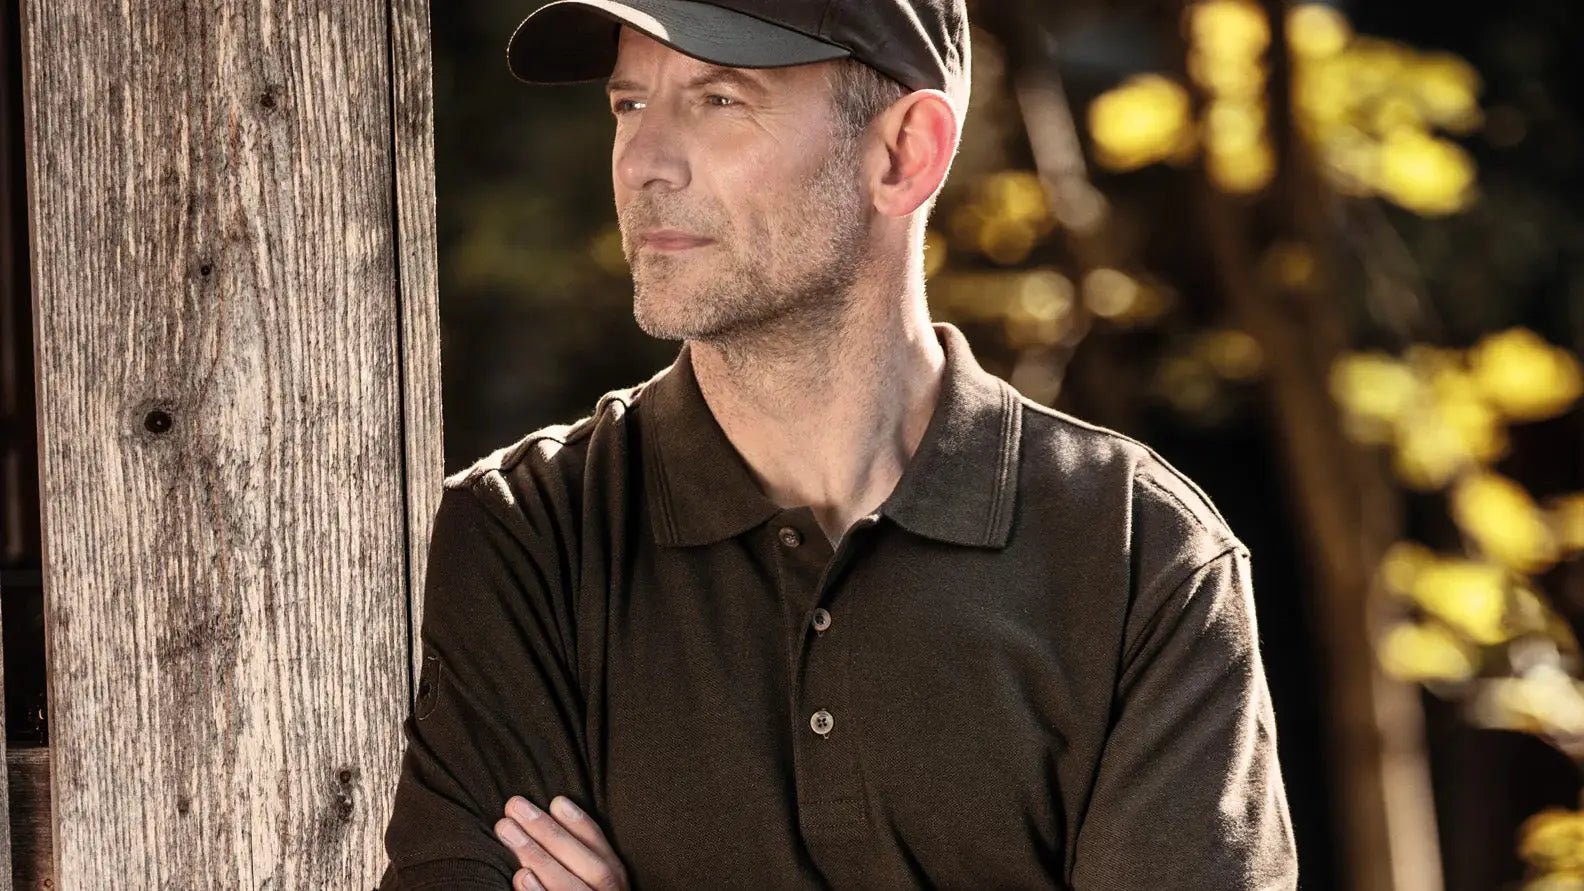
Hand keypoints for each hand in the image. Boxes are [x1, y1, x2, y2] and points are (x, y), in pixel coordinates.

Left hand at [494, 795, 630, 890]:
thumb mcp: (586, 882)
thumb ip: (575, 860)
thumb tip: (551, 812)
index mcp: (617, 887)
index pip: (602, 851)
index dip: (581, 825)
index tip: (555, 800)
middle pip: (587, 867)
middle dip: (550, 834)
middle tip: (515, 807)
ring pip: (570, 889)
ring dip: (538, 856)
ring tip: (507, 832)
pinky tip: (520, 876)